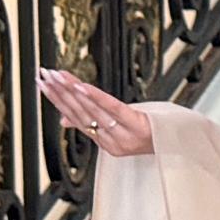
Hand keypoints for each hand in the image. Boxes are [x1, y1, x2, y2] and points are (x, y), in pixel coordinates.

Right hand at [37, 67, 154, 158]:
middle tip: (44, 75)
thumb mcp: (120, 130)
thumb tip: (63, 119)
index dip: (57, 100)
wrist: (178, 143)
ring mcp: (123, 134)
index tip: (42, 84)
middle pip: (80, 113)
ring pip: (92, 110)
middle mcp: (111, 141)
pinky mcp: (136, 124)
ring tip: (58, 77)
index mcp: (104, 142)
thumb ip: (93, 124)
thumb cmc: (150, 133)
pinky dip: (95, 97)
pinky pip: (112, 109)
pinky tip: (81, 86)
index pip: (75, 118)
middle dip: (60, 92)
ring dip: (72, 91)